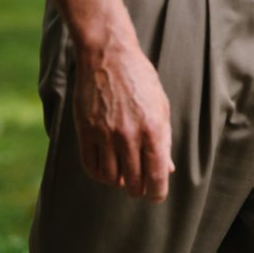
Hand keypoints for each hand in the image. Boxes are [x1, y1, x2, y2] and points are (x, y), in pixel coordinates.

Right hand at [72, 36, 173, 201]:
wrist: (108, 56)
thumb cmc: (140, 80)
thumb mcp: (160, 106)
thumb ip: (164, 139)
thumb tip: (167, 169)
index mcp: (154, 129)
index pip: (157, 174)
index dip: (157, 192)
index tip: (156, 196)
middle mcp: (130, 135)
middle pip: (134, 181)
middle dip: (138, 190)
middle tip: (139, 189)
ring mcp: (105, 134)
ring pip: (110, 178)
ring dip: (118, 183)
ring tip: (123, 178)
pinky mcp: (85, 131)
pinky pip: (90, 166)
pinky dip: (99, 175)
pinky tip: (106, 171)